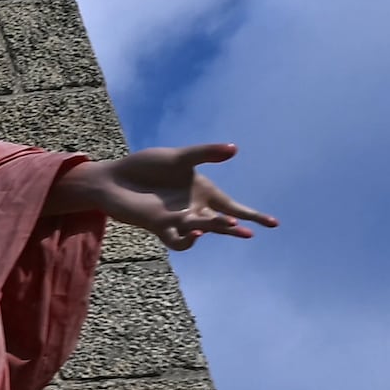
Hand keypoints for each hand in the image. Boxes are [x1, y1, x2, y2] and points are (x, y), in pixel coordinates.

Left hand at [56, 141, 276, 249]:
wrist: (115, 178)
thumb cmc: (146, 166)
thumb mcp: (179, 157)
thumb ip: (205, 154)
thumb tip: (234, 149)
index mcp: (203, 191)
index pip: (233, 206)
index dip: (253, 215)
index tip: (274, 224)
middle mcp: (194, 208)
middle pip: (222, 222)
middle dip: (237, 227)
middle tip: (249, 232)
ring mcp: (178, 219)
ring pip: (204, 230)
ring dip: (215, 228)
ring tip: (227, 224)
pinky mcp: (160, 226)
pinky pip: (178, 240)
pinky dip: (189, 238)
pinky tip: (197, 229)